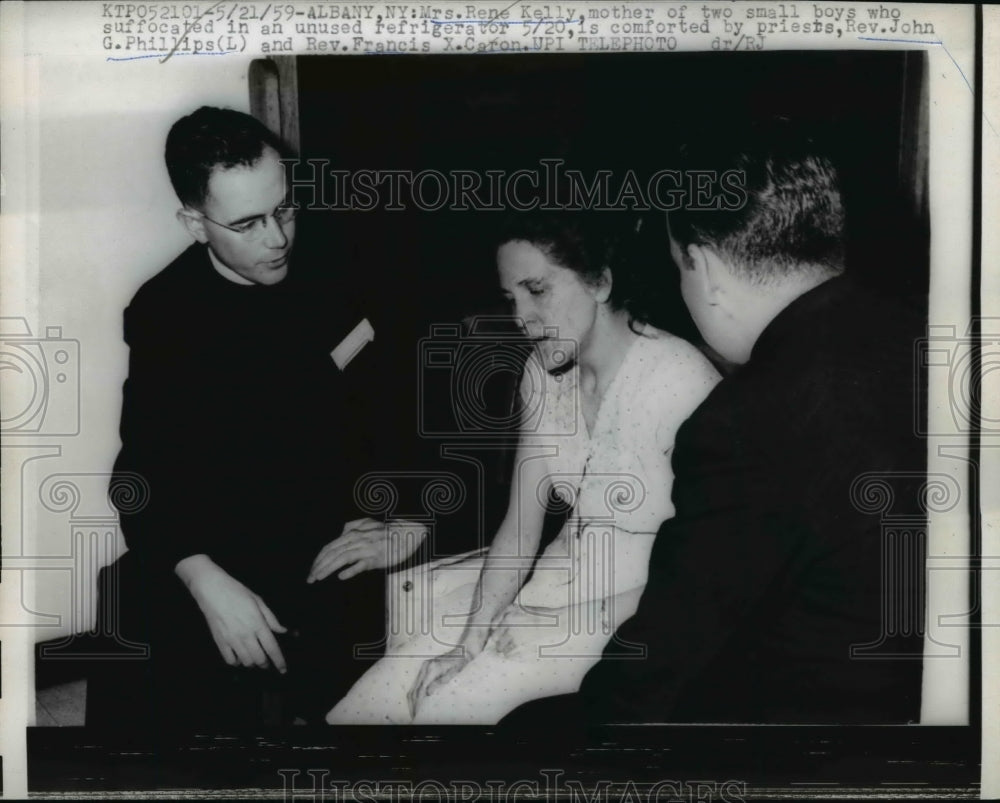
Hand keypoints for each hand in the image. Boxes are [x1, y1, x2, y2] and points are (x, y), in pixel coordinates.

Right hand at [176, 555, 287, 671]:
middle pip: (259, 659)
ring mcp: (231, 639)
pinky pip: (230, 660)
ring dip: (253, 663)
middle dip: (266, 664)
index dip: (279, 661)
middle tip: (267, 662)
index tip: (283, 670)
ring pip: (246, 662)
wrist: (212, 590)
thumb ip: (271, 618)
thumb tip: (282, 631)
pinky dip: (237, 662)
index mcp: (258, 623)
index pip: (272, 648)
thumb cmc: (237, 592)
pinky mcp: (219, 642)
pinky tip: (239, 657)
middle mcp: (246, 634)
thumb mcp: (259, 601)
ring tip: (254, 658)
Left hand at [307, 518, 427, 581]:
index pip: (330, 546)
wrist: (408, 534)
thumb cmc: (388, 531)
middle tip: (310, 578)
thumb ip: (353, 525)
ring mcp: (366, 549)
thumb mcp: (369, 522)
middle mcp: (357, 539)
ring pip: (342, 558)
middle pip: (333, 552)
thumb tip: (341, 531)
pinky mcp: (376, 558)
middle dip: (319, 566)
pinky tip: (341, 576)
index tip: (312, 569)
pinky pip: (361, 565)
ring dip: (328, 568)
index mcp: (354, 532)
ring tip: (318, 578)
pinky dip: (350, 570)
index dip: (319, 558)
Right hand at [407, 646, 472, 717]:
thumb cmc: (460, 663)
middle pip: (414, 688)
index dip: (417, 702)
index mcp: (432, 669)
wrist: (463, 651)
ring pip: (414, 686)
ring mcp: (425, 666)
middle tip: (414, 715)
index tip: (417, 712)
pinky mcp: (426, 667)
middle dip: (413, 703)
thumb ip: (440, 682)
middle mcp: (426, 667)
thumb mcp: (453, 674)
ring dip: (412, 699)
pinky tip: (417, 700)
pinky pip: (417, 682)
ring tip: (414, 710)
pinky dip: (415, 692)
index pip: (420, 689)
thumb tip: (428, 692)